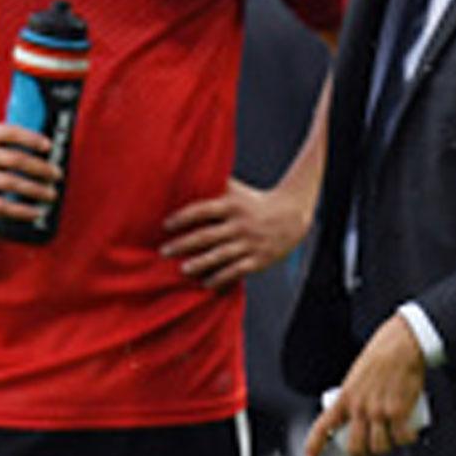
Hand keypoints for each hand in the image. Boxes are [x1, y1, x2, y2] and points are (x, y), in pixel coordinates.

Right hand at [0, 121, 58, 218]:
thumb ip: (5, 137)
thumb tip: (43, 147)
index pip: (11, 133)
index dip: (31, 139)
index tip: (49, 146)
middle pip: (15, 160)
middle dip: (40, 168)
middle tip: (57, 174)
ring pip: (10, 183)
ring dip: (35, 189)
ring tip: (52, 193)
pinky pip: (1, 205)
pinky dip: (21, 210)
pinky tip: (36, 211)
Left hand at [162, 178, 311, 291]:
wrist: (291, 215)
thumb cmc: (253, 201)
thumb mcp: (235, 190)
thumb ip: (213, 184)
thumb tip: (186, 171)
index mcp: (232, 205)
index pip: (202, 210)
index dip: (182, 218)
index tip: (165, 226)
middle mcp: (240, 224)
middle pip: (207, 236)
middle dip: (183, 244)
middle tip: (163, 251)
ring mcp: (249, 243)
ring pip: (221, 256)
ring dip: (200, 264)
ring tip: (183, 269)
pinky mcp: (258, 260)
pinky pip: (237, 271)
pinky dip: (221, 278)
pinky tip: (206, 283)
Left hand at [305, 314, 427, 455]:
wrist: (400, 346)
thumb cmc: (379, 359)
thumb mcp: (356, 378)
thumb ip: (354, 396)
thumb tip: (358, 417)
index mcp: (343, 398)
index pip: (322, 427)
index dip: (314, 446)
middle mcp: (358, 408)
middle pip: (355, 447)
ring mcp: (378, 411)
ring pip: (379, 447)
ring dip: (386, 450)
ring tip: (392, 443)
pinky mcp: (398, 411)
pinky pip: (402, 437)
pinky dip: (406, 440)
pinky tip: (409, 437)